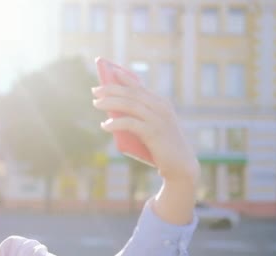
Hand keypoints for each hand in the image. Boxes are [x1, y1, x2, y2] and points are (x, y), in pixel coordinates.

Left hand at [92, 68, 199, 183]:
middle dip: (111, 89)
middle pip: (131, 93)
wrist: (180, 165)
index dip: (124, 77)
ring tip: (96, 103)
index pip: (139, 86)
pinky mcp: (154, 132)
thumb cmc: (161, 146)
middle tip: (95, 91)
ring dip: (110, 102)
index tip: (109, 71)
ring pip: (129, 105)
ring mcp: (158, 119)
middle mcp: (160, 107)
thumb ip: (137, 117)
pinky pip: (131, 123)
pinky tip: (105, 125)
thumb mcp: (150, 127)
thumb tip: (112, 111)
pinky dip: (116, 123)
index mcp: (160, 103)